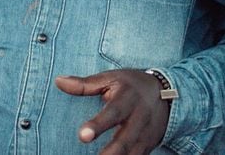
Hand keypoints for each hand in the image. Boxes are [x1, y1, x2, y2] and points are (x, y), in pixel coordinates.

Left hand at [55, 70, 170, 154]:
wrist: (166, 92)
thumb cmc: (131, 85)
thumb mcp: (111, 78)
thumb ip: (85, 84)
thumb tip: (59, 81)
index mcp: (127, 99)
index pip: (112, 113)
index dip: (98, 125)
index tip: (82, 136)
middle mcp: (139, 118)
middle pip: (125, 140)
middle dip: (110, 153)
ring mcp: (145, 134)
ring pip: (132, 153)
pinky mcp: (148, 146)